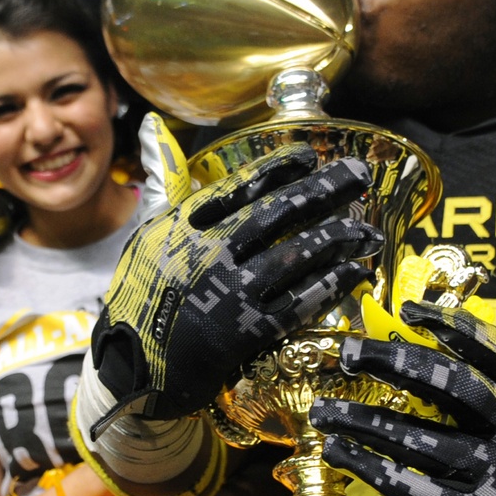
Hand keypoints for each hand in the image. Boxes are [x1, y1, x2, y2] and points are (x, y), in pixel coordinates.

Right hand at [91, 143, 379, 424]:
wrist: (129, 368)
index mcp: (184, 226)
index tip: (312, 157)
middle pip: (278, 213)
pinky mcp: (246, 333)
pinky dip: (331, 283)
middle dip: (324, 190)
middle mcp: (209, 253)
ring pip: (295, 255)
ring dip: (337, 237)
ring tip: (366, 230)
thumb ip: (163, 184)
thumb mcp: (144, 235)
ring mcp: (229, 294)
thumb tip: (154, 126)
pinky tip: (355, 271)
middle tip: (358, 176)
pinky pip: (300, 302)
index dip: (282, 168)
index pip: (242, 186)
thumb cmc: (139, 297)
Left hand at [310, 302, 495, 495]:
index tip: (407, 310)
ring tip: (322, 411)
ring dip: (367, 422)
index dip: (454, 327)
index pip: (492, 351)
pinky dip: (371, 467)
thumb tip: (388, 329)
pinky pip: (415, 488)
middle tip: (348, 353)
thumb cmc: (482, 444)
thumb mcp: (483, 406)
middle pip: (457, 388)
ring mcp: (494, 471)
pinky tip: (337, 451)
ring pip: (425, 440)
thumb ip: (448, 375)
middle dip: (399, 365)